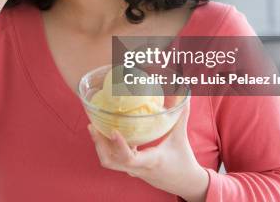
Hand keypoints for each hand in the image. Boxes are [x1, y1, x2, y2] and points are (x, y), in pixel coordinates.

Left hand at [87, 101, 208, 200]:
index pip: (129, 158)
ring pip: (109, 162)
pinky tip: (107, 132)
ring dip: (100, 146)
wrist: (186, 183)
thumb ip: (180, 116)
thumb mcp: (181, 138)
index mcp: (151, 160)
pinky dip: (107, 147)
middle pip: (110, 161)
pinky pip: (114, 160)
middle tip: (93, 125)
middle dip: (99, 144)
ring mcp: (133, 171)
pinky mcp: (131, 170)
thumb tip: (184, 96)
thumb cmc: (183, 160)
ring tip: (95, 127)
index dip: (119, 145)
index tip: (113, 130)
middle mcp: (138, 168)